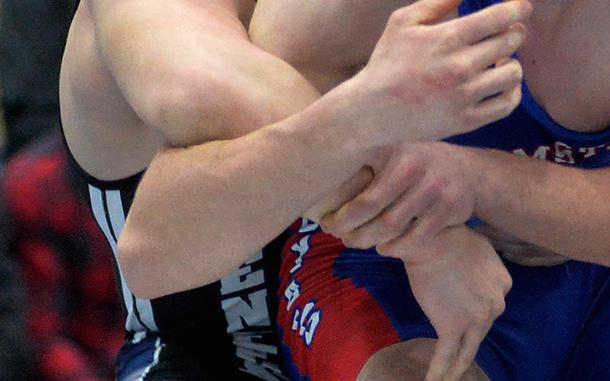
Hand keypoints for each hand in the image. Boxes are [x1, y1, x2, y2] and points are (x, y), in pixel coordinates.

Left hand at [321, 142, 478, 248]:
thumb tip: (313, 183)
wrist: (468, 170)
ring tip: (355, 242)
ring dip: (368, 240)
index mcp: (390, 148)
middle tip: (337, 236)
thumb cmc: (414, 163)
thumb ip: (361, 161)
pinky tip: (384, 247)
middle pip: (370, 208)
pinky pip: (415, 237)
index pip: (355, 182)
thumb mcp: (391, 150)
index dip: (338, 210)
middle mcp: (412, 164)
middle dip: (349, 229)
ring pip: (391, 225)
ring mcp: (433, 186)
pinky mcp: (450, 207)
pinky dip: (395, 247)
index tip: (324, 222)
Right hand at [339, 0, 530, 144]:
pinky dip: (512, 91)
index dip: (518, 8)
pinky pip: (507, 104)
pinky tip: (501, 85)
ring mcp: (464, 96)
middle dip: (514, 32)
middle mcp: (461, 67)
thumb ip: (438, 2)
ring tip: (499, 61)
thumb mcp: (403, 22)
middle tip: (507, 33)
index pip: (501, 17)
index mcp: (448, 38)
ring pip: (513, 73)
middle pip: (511, 41)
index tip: (522, 8)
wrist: (372, 111)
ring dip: (511, 62)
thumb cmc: (386, 63)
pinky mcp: (465, 121)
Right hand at [380, 226, 511, 380]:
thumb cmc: (448, 236)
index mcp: (504, 283)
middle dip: (467, 340)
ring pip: (466, 349)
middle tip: (454, 353)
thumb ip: (480, 265)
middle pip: (480, 329)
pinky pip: (446, 354)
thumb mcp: (479, 247)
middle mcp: (496, 304)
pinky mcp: (453, 326)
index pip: (490, 304)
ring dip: (456, 368)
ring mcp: (476, 318)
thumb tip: (467, 270)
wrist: (432, 239)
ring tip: (446, 379)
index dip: (475, 310)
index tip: (461, 314)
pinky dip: (439, 371)